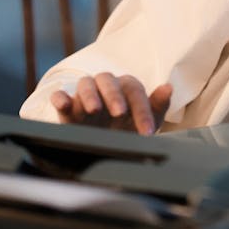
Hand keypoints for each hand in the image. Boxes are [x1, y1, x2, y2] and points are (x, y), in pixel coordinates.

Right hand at [51, 74, 172, 135]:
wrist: (102, 147)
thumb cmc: (126, 130)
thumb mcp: (144, 122)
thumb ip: (157, 106)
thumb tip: (168, 87)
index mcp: (125, 88)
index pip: (134, 90)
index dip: (142, 110)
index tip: (147, 131)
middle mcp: (105, 88)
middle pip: (108, 80)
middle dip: (114, 95)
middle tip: (120, 113)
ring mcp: (85, 97)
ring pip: (85, 84)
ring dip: (89, 94)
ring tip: (93, 110)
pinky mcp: (67, 109)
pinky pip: (60, 97)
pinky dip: (60, 98)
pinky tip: (64, 104)